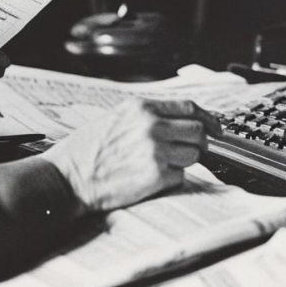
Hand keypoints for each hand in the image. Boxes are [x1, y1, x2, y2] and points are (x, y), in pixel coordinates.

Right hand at [43, 98, 220, 211]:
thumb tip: (183, 120)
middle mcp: (151, 126)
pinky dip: (171, 179)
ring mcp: (155, 151)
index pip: (190, 108)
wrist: (69, 177)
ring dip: (183, 161)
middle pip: (198, 131)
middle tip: (187, 150)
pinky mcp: (155, 177)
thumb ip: (150, 114)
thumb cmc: (88, 149)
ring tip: (159, 165)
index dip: (208, 118)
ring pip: (193, 155)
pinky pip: (180, 176)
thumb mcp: (118, 116)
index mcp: (142, 108)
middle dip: (198, 142)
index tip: (216, 128)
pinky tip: (150, 178)